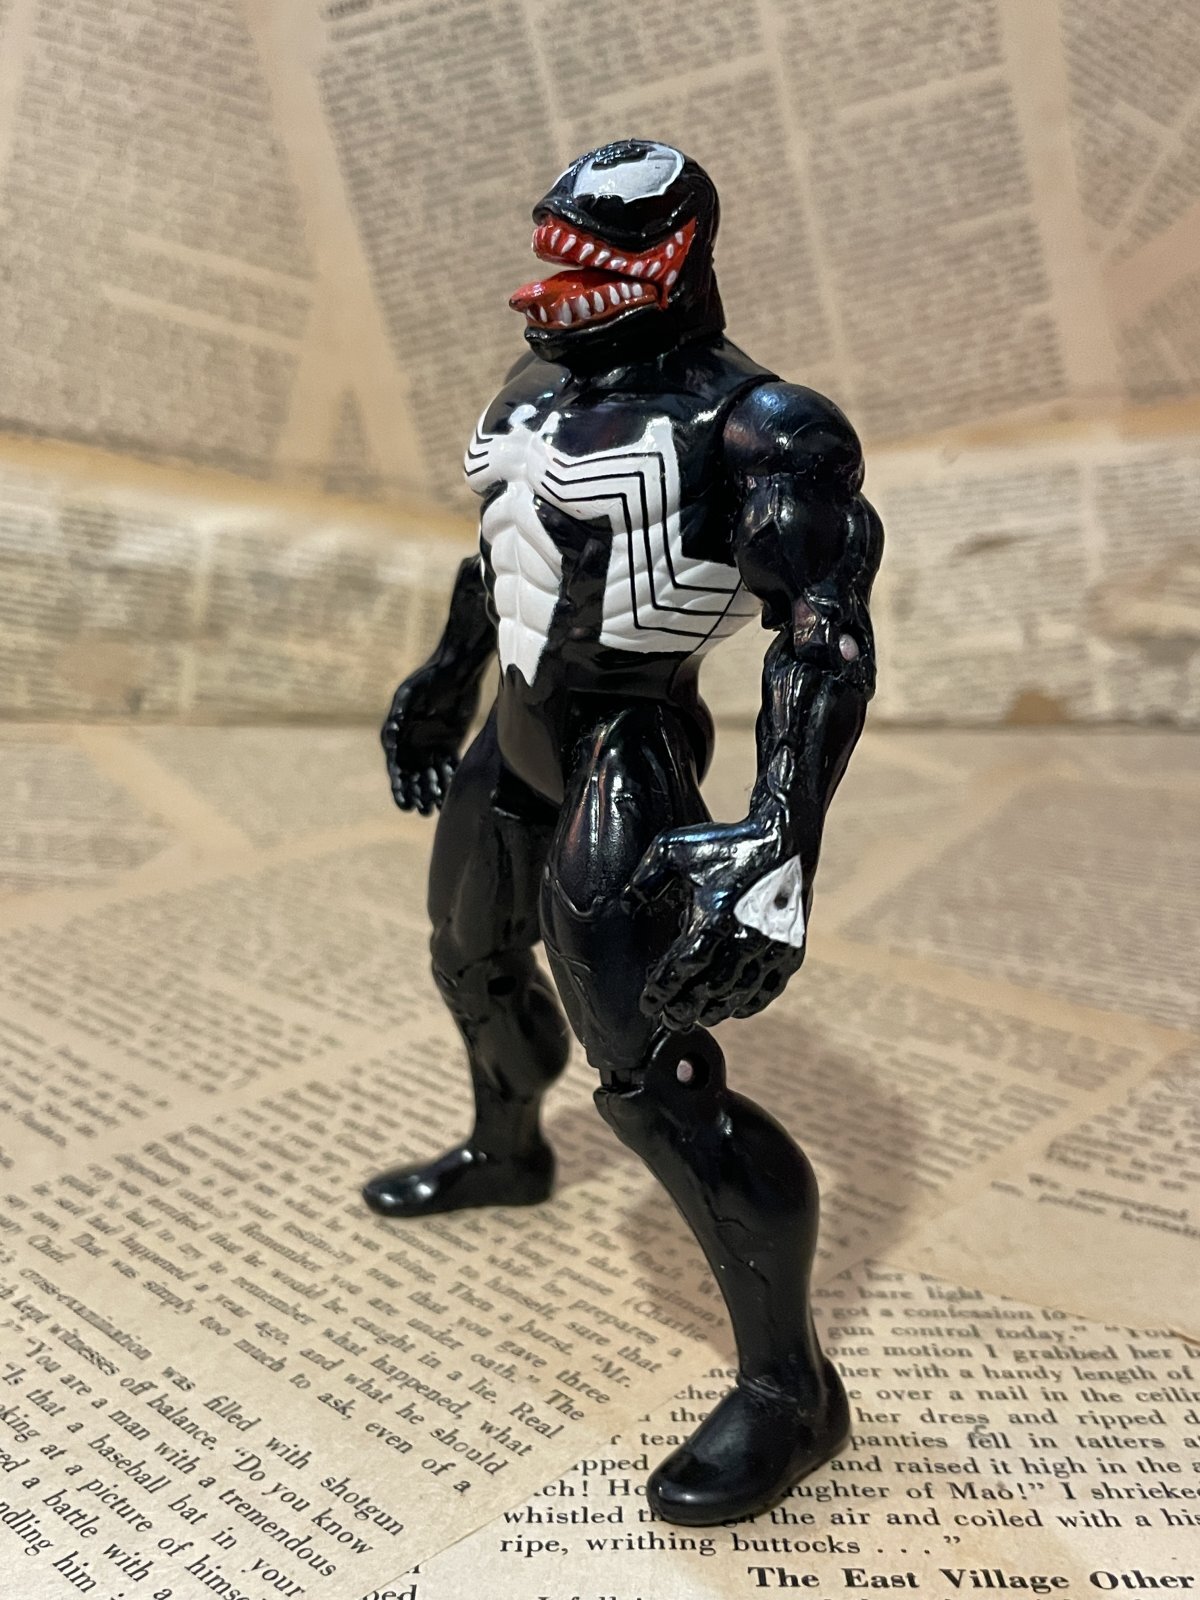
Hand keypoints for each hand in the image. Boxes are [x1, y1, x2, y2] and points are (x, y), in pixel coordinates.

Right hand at [381, 665, 470, 815]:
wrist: (456, 671)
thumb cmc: (428, 679)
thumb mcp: (409, 693)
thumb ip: (399, 714)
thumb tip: (391, 736)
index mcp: (398, 735)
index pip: (397, 768)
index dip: (399, 787)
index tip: (404, 804)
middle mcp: (413, 743)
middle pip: (413, 776)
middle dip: (416, 794)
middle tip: (421, 811)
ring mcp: (432, 744)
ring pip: (431, 775)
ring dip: (432, 792)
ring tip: (433, 809)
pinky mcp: (450, 743)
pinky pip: (449, 766)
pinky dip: (449, 780)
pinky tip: (450, 795)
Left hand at [624, 820, 808, 1029]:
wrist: (786, 837)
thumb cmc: (726, 842)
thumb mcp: (675, 849)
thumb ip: (645, 878)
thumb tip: (626, 904)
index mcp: (714, 917)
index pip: (682, 969)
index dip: (662, 990)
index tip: (647, 1003)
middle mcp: (745, 938)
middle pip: (709, 991)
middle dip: (685, 1009)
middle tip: (668, 1020)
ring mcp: (772, 947)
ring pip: (739, 994)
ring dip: (716, 1011)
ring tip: (697, 1018)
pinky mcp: (792, 949)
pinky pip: (769, 988)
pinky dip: (751, 1003)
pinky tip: (735, 1008)